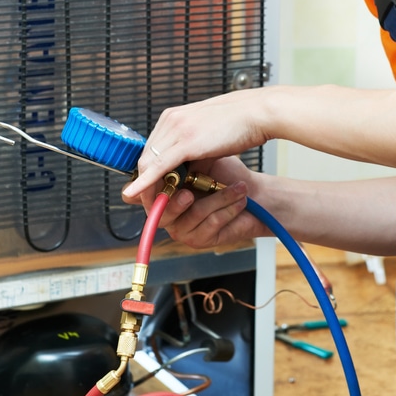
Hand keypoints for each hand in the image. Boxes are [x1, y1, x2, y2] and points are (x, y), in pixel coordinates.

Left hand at [122, 90, 268, 209]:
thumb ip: (193, 152)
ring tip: (151, 205)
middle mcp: (170, 120)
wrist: (258, 113)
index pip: (151, 148)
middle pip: (145, 156)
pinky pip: (158, 167)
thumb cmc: (240, 123)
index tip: (153, 188)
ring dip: (147, 187)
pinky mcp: (185, 142)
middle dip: (144, 181)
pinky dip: (146, 183)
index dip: (148, 171)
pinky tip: (136, 195)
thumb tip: (186, 173)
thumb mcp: (207, 136)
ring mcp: (176, 129)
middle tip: (149, 201)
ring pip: (148, 163)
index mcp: (174, 116)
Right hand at [123, 156, 270, 249]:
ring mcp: (183, 229)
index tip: (162, 176)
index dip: (147, 188)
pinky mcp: (201, 240)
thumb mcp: (201, 160)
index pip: (142, 195)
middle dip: (176, 202)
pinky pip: (212, 223)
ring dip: (220, 198)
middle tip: (188, 193)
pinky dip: (230, 208)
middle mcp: (168, 214)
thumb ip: (179, 160)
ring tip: (239, 188)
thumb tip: (162, 156)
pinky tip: (241, 200)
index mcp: (161, 193)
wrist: (253, 194)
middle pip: (159, 213)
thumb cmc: (225, 175)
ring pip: (194, 214)